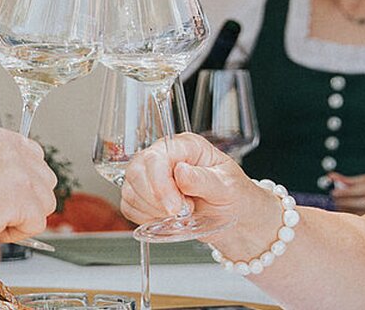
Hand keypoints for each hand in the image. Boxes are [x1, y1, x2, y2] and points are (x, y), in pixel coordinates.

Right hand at [0, 121, 56, 254]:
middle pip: (42, 176)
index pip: (26, 154)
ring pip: (45, 200)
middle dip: (24, 200)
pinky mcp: (17, 193)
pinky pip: (38, 222)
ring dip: (21, 218)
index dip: (14, 183)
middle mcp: (2, 141)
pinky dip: (16, 234)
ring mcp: (12, 165)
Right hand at [117, 132, 247, 223]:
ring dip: (153, 211)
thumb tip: (181, 172)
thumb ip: (204, 180)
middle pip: (136, 172)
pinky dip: (146, 218)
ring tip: (180, 214)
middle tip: (181, 212)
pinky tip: (166, 218)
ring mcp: (151, 175)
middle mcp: (164, 156)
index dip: (160, 184)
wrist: (235, 216)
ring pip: (130, 191)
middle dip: (155, 200)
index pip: (157, 157)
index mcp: (186, 146)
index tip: (175, 207)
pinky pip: (130, 207)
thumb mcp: (228, 187)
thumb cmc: (235, 196)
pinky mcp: (144, 195)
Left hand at [327, 171, 364, 212]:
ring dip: (348, 212)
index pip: (360, 189)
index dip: (345, 192)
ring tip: (339, 208)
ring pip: (363, 214)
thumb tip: (331, 177)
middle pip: (361, 203)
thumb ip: (351, 180)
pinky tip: (349, 216)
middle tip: (334, 201)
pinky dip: (356, 218)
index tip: (333, 192)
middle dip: (345, 203)